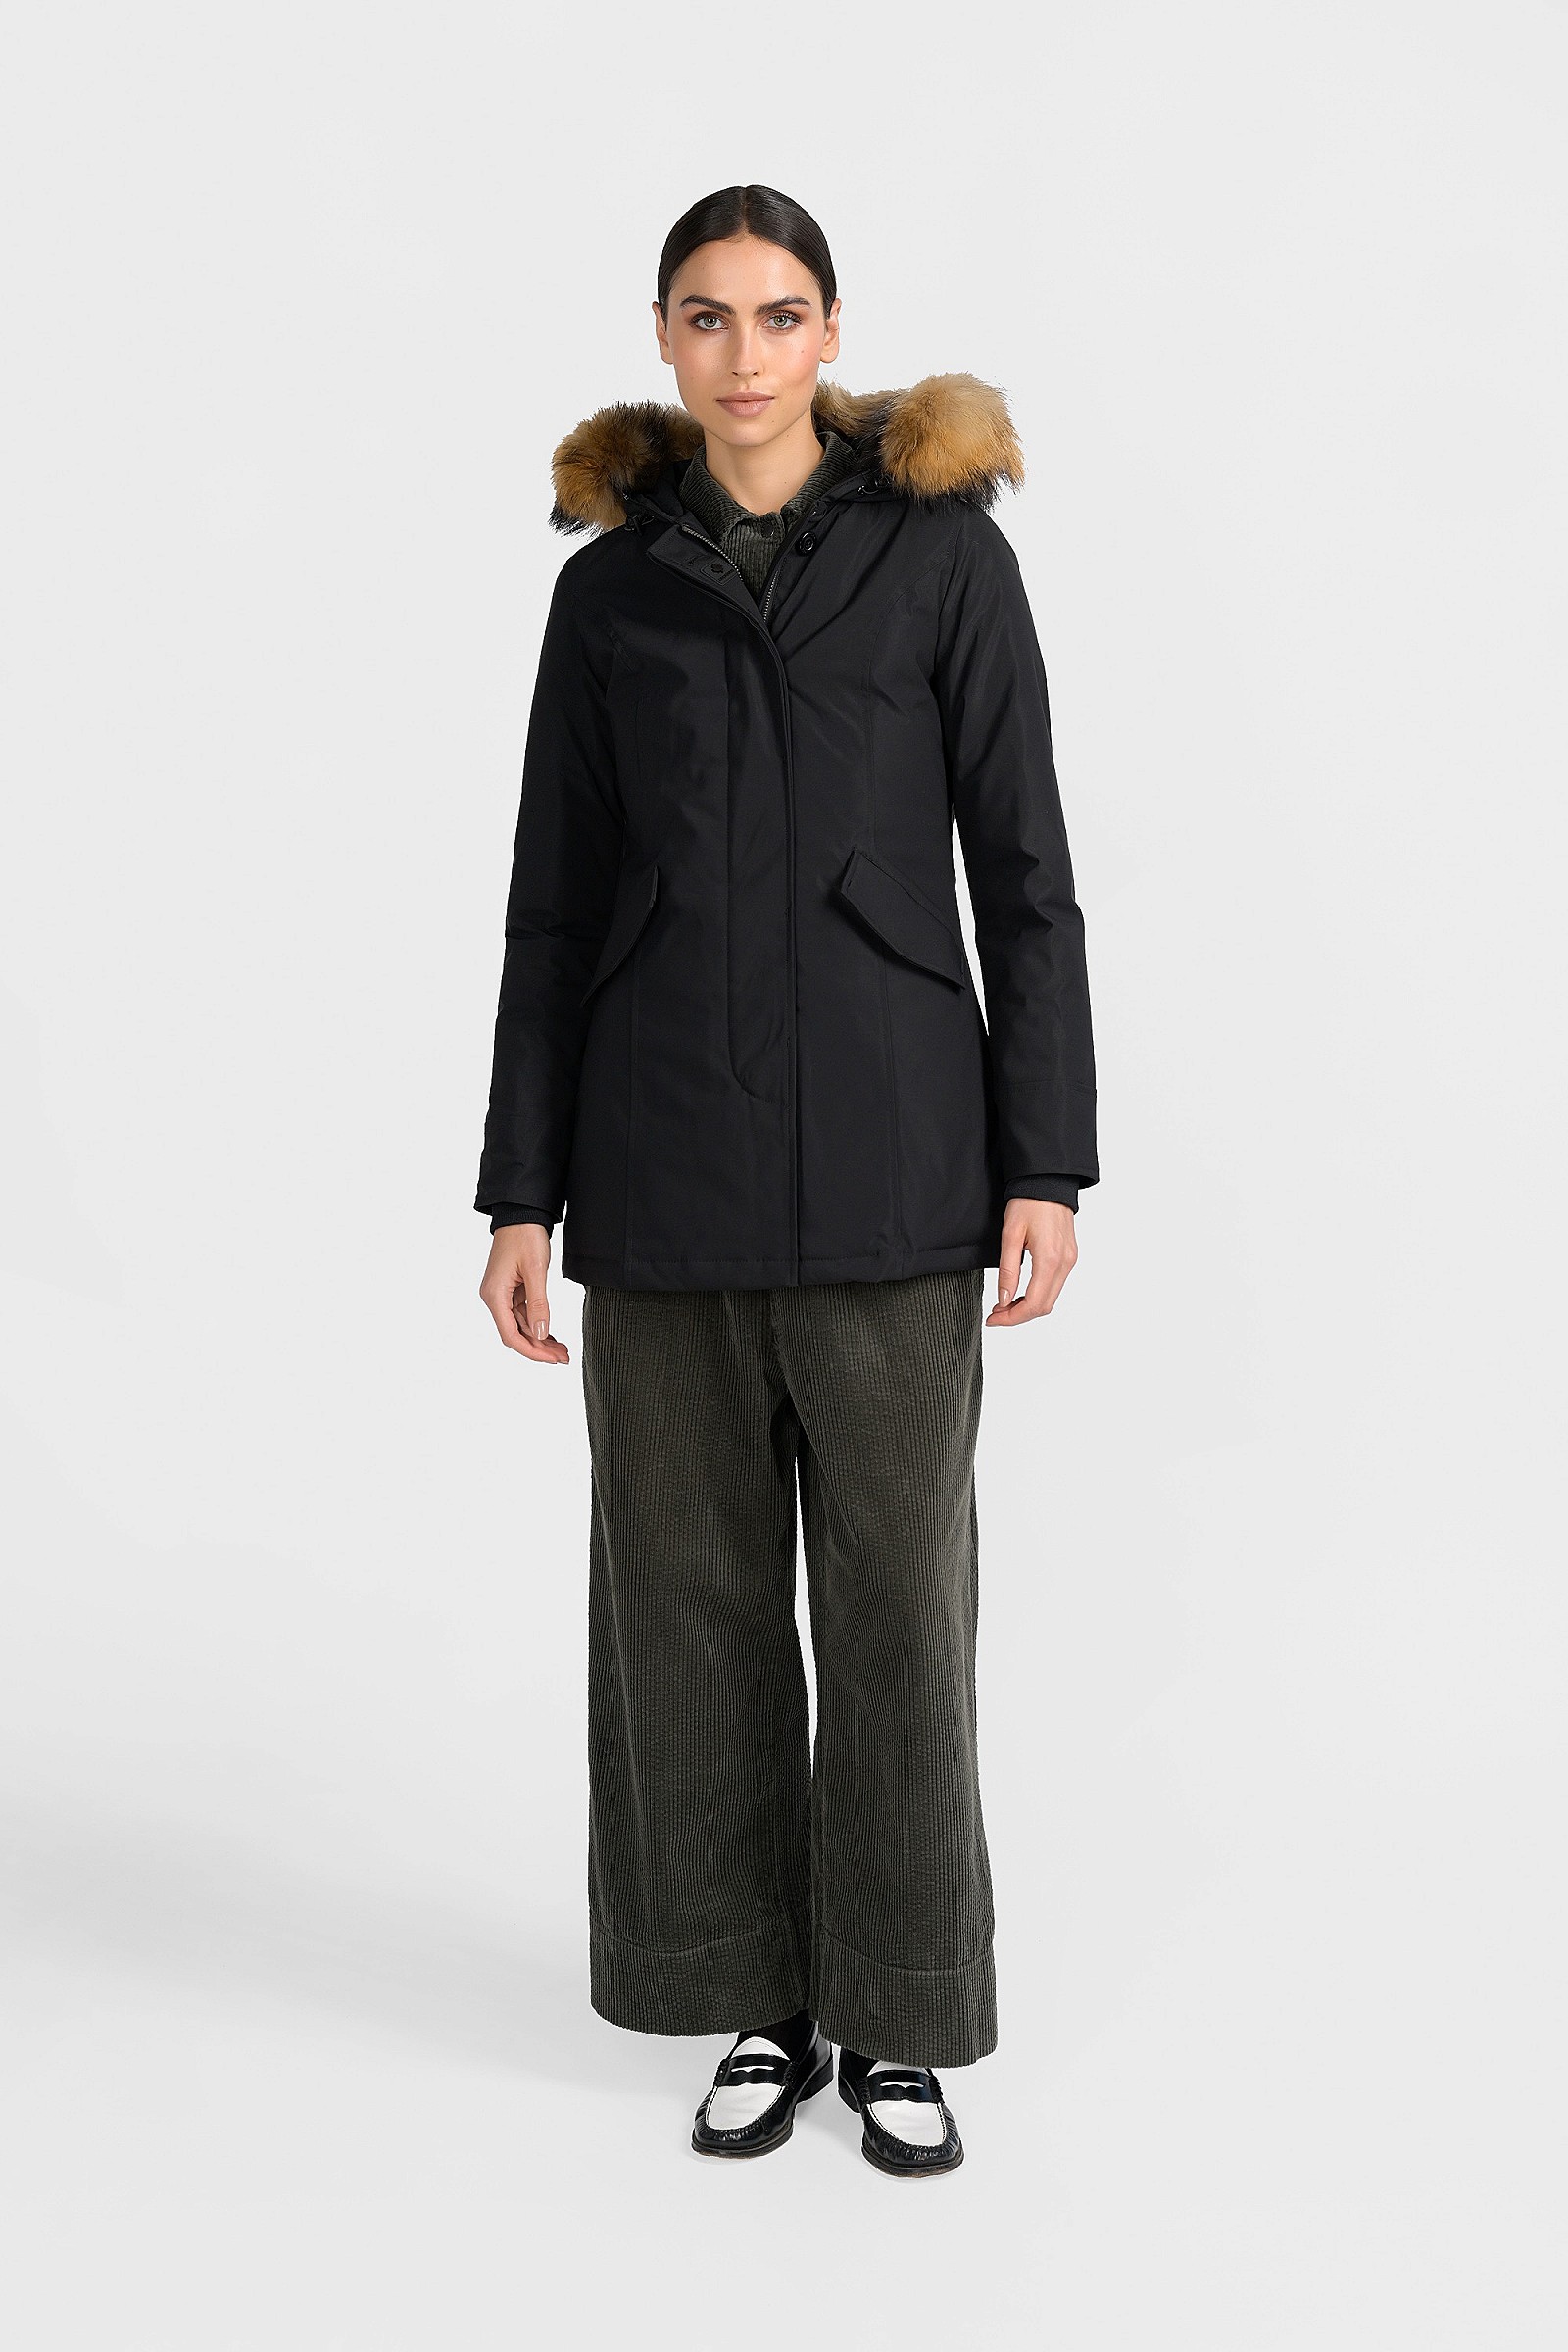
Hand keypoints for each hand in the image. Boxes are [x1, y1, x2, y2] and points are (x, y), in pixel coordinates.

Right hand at [479, 1224, 569, 1363]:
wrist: (521, 1213)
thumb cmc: (526, 1236)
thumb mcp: (536, 1270)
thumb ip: (538, 1304)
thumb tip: (540, 1333)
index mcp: (494, 1295)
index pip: (510, 1335)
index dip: (531, 1351)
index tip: (552, 1359)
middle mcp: (494, 1297)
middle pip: (515, 1333)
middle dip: (539, 1348)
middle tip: (563, 1357)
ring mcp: (501, 1294)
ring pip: (520, 1325)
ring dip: (540, 1338)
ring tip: (562, 1349)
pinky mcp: (510, 1289)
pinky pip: (523, 1314)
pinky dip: (537, 1324)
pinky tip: (551, 1334)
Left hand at [985, 1197, 1077, 1327]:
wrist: (1048, 1182)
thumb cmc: (1028, 1203)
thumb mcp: (1010, 1235)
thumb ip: (1008, 1271)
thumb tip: (1004, 1301)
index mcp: (1050, 1259)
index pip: (1034, 1304)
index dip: (1012, 1318)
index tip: (992, 1319)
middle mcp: (1065, 1263)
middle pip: (1044, 1306)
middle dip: (1018, 1316)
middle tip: (995, 1314)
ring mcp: (1070, 1260)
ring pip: (1051, 1298)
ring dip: (1028, 1306)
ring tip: (1005, 1304)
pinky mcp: (1070, 1256)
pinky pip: (1055, 1285)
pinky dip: (1038, 1294)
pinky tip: (1021, 1291)